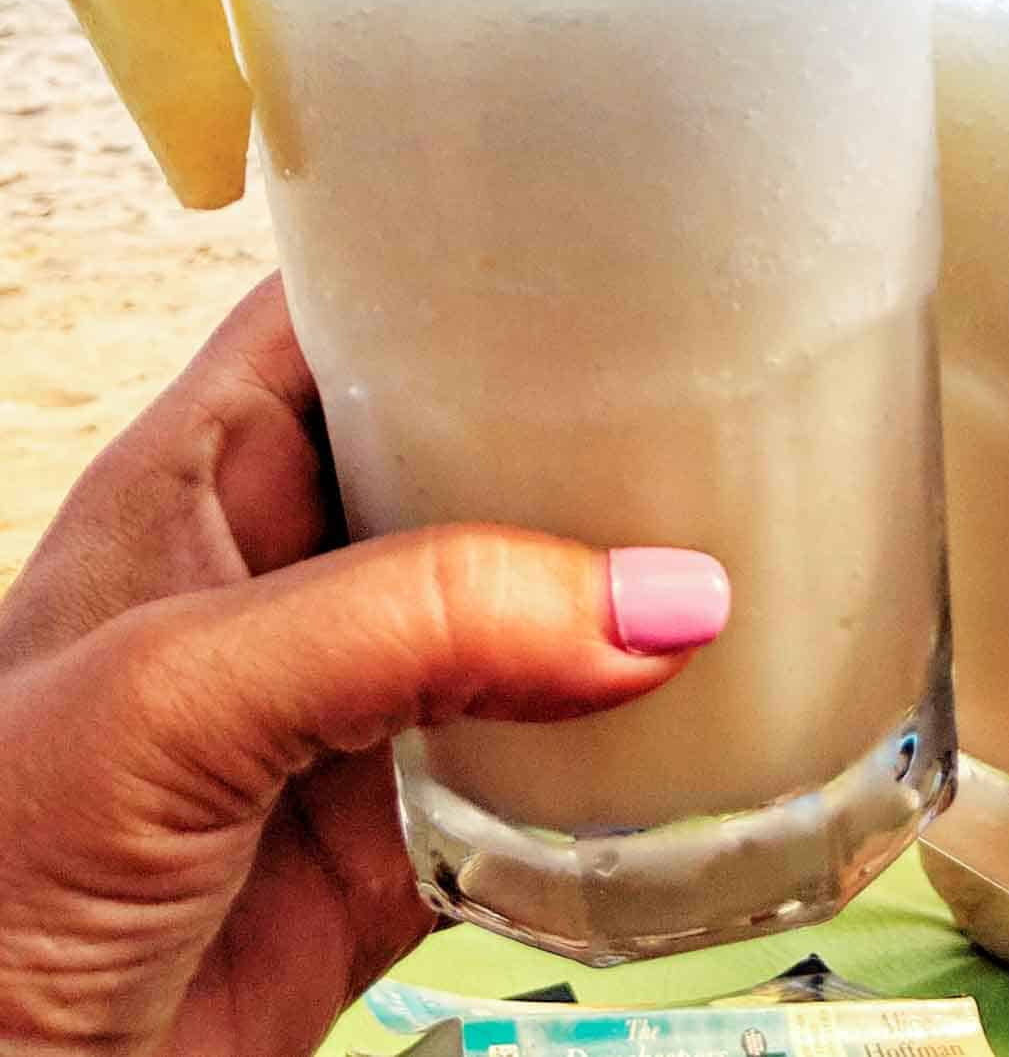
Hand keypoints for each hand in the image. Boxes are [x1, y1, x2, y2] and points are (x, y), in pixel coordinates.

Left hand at [0, 276, 727, 1056]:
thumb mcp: (178, 693)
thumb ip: (406, 622)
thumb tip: (651, 600)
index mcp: (200, 481)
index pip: (346, 321)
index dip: (457, 276)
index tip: (596, 258)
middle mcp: (282, 580)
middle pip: (457, 457)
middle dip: (572, 434)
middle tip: (715, 405)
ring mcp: (345, 715)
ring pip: (514, 615)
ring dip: (609, 597)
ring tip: (735, 547)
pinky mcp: (391, 848)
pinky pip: (537, 779)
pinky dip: (616, 762)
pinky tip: (689, 728)